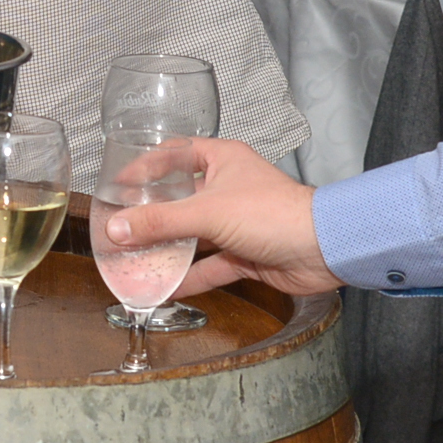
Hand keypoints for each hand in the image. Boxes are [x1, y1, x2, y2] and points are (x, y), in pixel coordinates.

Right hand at [96, 137, 340, 296]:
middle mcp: (228, 188)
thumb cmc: (276, 212)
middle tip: (121, 227)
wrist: (324, 249)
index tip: (120, 183)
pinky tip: (166, 288)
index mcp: (222, 160)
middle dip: (152, 216)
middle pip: (181, 200)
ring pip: (194, 236)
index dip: (146, 166)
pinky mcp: (245, 254)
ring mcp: (237, 223)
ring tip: (135, 260)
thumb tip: (117, 228)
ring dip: (168, 250)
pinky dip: (189, 277)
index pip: (176, 154)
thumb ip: (160, 222)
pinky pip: (210, 266)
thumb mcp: (207, 212)